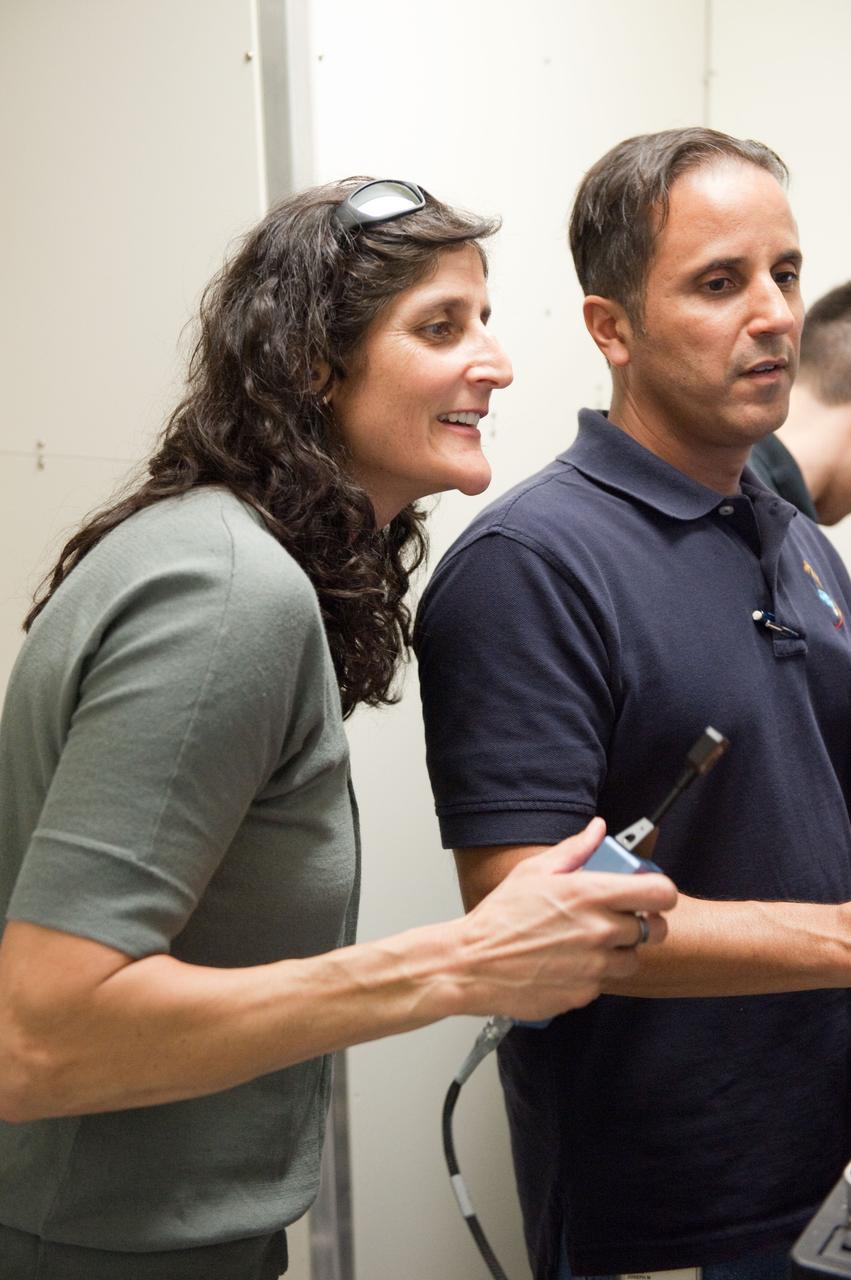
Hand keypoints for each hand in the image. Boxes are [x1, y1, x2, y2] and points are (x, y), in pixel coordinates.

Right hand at [453, 818, 676, 1020]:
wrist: (473, 964)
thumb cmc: (500, 916)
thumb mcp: (534, 871)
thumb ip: (575, 850)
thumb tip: (598, 829)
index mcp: (592, 894)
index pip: (660, 893)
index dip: (662, 893)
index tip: (652, 895)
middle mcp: (601, 930)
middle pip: (654, 929)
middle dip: (641, 924)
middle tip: (618, 920)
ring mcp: (596, 965)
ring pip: (632, 959)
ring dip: (619, 952)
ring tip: (589, 943)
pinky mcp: (586, 993)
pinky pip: (605, 982)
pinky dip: (593, 973)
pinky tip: (568, 963)